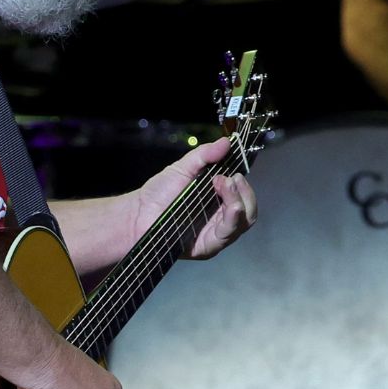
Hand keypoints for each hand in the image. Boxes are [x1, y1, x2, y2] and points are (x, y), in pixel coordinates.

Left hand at [134, 138, 257, 259]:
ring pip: (244, 221)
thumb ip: (205, 155)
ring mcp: (216, 234)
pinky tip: (227, 202)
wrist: (138, 213)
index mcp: (218, 202)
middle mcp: (221, 219)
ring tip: (225, 184)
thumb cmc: (159, 193)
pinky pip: (229, 233)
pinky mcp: (209, 247)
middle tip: (229, 178)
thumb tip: (226, 141)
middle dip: (244, 191)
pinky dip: (233, 216)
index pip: (243, 195)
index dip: (243, 184)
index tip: (234, 170)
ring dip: (240, 200)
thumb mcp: (183, 168)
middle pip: (249, 209)